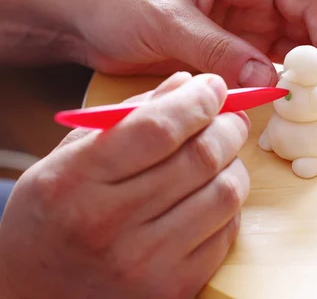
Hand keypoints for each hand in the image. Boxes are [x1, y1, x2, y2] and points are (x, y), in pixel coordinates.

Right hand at [0, 72, 250, 298]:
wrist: (36, 293)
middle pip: (202, 158)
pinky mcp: (174, 288)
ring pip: (225, 194)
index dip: (199, 101)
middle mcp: (110, 225)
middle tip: (230, 117)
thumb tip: (187, 84)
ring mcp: (146, 263)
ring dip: (234, 164)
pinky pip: (227, 231)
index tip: (214, 87)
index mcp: (75, 182)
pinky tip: (211, 193)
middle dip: (229, 126)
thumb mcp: (68, 158)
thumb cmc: (51, 217)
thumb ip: (127, 116)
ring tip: (222, 154)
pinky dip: (228, 203)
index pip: (159, 129)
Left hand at [66, 0, 316, 100]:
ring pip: (299, 42)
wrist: (83, 22)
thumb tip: (269, 79)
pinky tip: (301, 103)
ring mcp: (247, 21)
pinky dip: (291, 83)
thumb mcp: (166, 19)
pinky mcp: (237, 50)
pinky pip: (275, 64)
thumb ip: (216, 49)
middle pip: (311, 9)